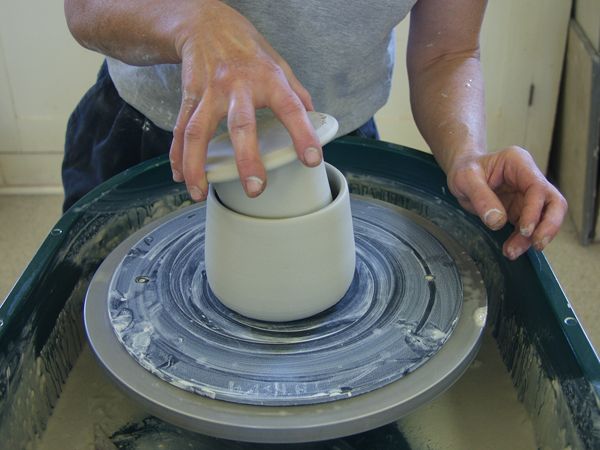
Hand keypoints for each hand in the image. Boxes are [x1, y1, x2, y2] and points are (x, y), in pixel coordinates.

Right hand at [168, 0, 321, 201]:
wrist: (205, 23)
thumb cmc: (247, 48)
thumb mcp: (278, 63)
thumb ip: (297, 92)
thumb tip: (316, 117)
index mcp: (268, 78)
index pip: (290, 107)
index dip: (302, 133)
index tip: (311, 159)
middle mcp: (238, 85)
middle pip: (241, 125)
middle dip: (247, 159)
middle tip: (255, 188)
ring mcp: (210, 92)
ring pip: (199, 131)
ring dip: (197, 164)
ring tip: (199, 191)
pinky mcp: (189, 96)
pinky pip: (180, 129)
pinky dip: (177, 154)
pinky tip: (180, 176)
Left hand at [446, 146, 567, 259]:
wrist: (461, 172)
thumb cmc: (464, 168)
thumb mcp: (465, 179)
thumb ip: (481, 197)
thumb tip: (497, 222)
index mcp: (519, 163)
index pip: (538, 188)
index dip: (535, 210)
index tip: (525, 230)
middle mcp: (529, 178)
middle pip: (554, 203)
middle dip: (549, 226)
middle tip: (536, 245)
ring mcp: (527, 195)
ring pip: (543, 219)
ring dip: (531, 239)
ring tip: (511, 252)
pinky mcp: (520, 210)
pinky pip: (528, 228)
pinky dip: (521, 241)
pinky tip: (510, 249)